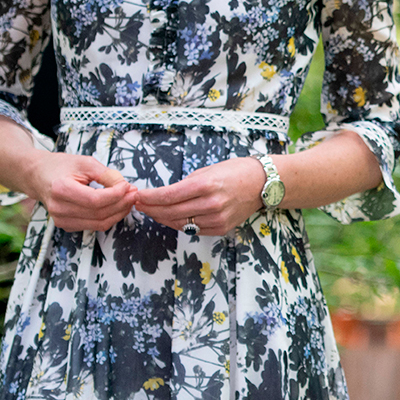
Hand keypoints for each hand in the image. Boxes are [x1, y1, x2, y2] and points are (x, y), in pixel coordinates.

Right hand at [27, 153, 136, 231]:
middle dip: (122, 204)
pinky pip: (94, 226)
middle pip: (99, 213)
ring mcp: (61, 220)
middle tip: (133, 193)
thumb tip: (125, 187)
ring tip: (128, 199)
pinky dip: (109, 217)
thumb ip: (106, 175)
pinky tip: (117, 206)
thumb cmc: (59, 166)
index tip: (128, 186)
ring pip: (99, 223)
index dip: (116, 195)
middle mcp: (59, 208)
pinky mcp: (66, 225)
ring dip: (118, 212)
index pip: (96, 200)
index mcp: (61, 189)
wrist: (38, 175)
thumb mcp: (85, 163)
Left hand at [134, 157, 265, 236]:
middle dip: (151, 208)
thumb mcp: (207, 170)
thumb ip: (186, 185)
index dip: (149, 198)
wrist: (262, 183)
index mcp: (205, 185)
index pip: (168, 196)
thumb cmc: (235, 171)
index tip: (137, 196)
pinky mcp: (221, 228)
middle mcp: (210, 204)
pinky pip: (193, 229)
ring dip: (162, 218)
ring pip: (179, 223)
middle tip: (139, 204)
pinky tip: (170, 217)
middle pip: (170, 212)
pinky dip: (179, 224)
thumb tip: (164, 196)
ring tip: (151, 211)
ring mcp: (216, 219)